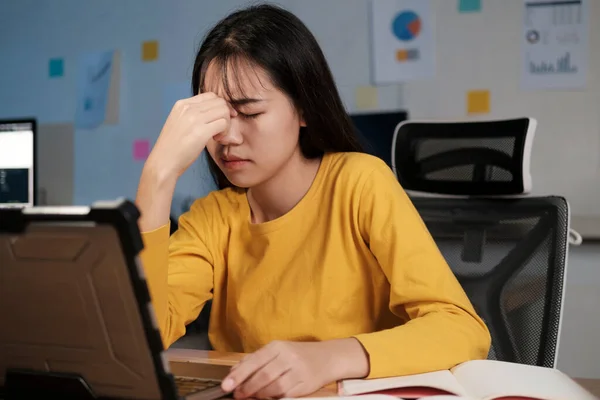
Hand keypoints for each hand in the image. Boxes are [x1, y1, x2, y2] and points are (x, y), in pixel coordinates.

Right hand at [147, 92, 235, 178]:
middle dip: (226, 114)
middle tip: (221, 129)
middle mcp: (188, 108)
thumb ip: (193, 115)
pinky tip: (217, 140)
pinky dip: (225, 132)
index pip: (210, 95)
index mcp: (182, 104)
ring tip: (218, 135)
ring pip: (224, 111)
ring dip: (226, 123)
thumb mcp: (179, 123)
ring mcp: (194, 119)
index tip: (222, 118)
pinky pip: (223, 123)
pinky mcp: (201, 132)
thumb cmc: (173, 148)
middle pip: (219, 101)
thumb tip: (213, 113)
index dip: (221, 106)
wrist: (163, 162)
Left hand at [221, 339, 369, 398]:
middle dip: (247, 388)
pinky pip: (285, 395)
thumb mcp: (276, 351)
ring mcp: (298, 371)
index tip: (226, 386)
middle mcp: (288, 357)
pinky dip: (274, 398)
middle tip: (238, 395)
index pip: (254, 361)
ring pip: (273, 388)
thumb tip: (234, 372)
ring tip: (252, 397)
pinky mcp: (306, 385)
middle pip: (263, 376)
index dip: (239, 375)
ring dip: (259, 395)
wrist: (328, 357)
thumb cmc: (297, 354)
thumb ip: (255, 360)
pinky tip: (268, 398)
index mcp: (277, 346)